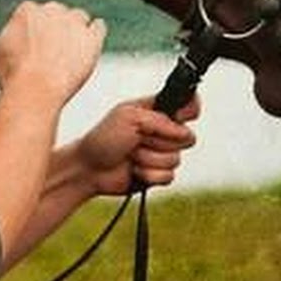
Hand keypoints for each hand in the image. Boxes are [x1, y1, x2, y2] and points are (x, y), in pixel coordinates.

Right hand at [0, 1, 106, 107]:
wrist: (36, 89)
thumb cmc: (13, 76)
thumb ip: (9, 40)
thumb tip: (13, 40)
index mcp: (27, 11)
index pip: (34, 11)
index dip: (35, 27)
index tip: (35, 40)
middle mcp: (52, 11)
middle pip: (58, 11)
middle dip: (56, 25)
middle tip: (54, 46)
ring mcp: (74, 23)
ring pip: (79, 17)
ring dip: (76, 28)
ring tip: (73, 47)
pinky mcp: (92, 38)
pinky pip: (99, 27)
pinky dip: (96, 32)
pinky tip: (90, 43)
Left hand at [76, 96, 199, 194]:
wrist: (90, 168)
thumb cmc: (104, 137)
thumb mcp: (128, 118)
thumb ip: (160, 121)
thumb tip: (184, 132)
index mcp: (156, 110)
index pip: (188, 104)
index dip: (190, 109)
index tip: (179, 116)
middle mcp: (162, 131)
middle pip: (187, 137)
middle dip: (159, 141)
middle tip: (137, 138)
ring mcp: (162, 153)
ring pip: (176, 159)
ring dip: (149, 158)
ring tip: (130, 154)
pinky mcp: (159, 174)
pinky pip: (170, 176)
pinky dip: (149, 174)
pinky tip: (133, 170)